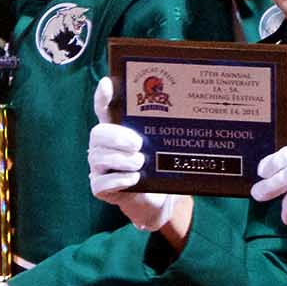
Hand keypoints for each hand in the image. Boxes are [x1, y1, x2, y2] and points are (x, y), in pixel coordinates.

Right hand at [87, 76, 179, 230]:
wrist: (158, 201)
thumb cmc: (158, 168)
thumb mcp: (161, 148)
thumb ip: (165, 133)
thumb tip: (189, 110)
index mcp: (117, 130)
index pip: (103, 109)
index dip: (103, 97)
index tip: (107, 84)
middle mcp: (103, 146)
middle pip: (97, 133)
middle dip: (117, 136)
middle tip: (138, 144)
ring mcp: (99, 167)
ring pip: (98, 157)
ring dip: (122, 160)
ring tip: (140, 163)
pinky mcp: (100, 188)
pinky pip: (102, 182)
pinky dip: (119, 179)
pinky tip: (134, 179)